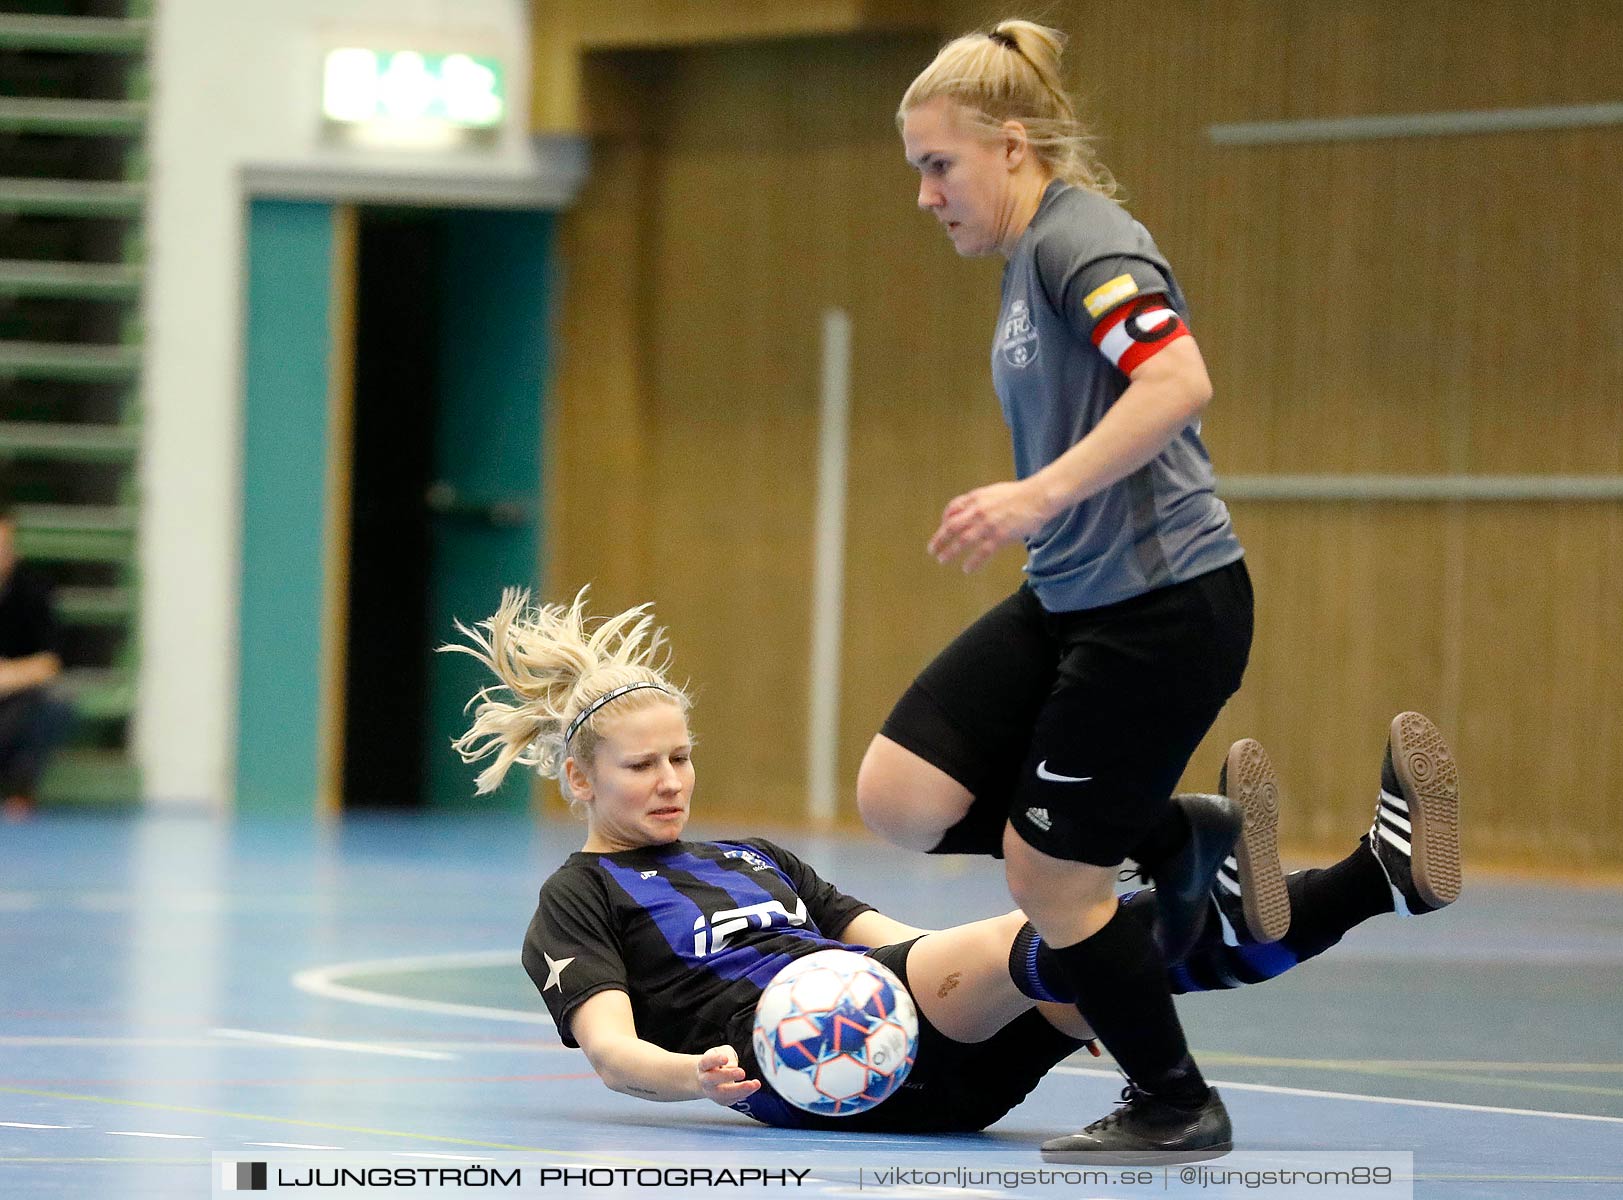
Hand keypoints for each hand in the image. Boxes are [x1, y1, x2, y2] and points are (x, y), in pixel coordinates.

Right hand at [696, 1045, 759, 1107]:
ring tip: (754, 1084)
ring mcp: (712, 1092)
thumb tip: (733, 1066)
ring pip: (723, 1094)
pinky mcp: (722, 1101)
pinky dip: (744, 1093)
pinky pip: (732, 1099)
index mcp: (703, 1065)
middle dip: (728, 1076)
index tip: (725, 1059)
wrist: (710, 1078)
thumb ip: (728, 1055)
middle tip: (742, 1072)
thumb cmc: (719, 1062)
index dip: (715, 1060)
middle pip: (712, 1079)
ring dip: (740, 1089)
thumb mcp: (723, 1052)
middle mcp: (705, 1080)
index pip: (707, 1062)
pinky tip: (754, 1086)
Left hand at [927, 479, 1050, 572]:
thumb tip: (970, 510)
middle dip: (939, 539)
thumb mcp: (994, 491)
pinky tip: (967, 569)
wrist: (1038, 496)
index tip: (942, 530)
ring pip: (963, 541)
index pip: (952, 509)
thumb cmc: (1019, 494)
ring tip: (942, 560)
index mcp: (976, 498)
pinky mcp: (1000, 536)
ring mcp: (988, 524)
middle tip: (932, 550)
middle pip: (952, 526)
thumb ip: (979, 500)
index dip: (944, 520)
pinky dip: (973, 562)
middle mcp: (978, 511)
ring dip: (950, 552)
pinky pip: (982, 552)